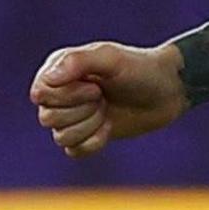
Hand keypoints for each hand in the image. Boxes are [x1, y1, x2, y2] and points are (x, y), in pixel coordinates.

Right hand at [30, 41, 188, 156]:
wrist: (169, 91)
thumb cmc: (140, 69)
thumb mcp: (111, 58)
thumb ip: (78, 61)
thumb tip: (48, 80)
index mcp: (58, 71)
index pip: (40, 94)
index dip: (67, 96)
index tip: (95, 86)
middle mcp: (60, 94)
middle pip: (47, 118)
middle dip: (82, 110)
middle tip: (104, 97)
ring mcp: (72, 116)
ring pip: (60, 137)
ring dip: (89, 126)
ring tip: (107, 110)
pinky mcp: (86, 136)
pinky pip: (74, 151)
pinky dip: (94, 142)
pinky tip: (109, 127)